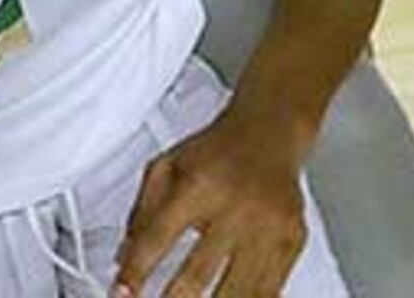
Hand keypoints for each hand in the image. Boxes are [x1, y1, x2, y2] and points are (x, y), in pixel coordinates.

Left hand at [115, 114, 311, 297]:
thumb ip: (141, 211)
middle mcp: (234, 206)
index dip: (135, 272)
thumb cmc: (216, 151)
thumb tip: (123, 256)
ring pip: (237, 289)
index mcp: (197, 185)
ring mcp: (266, 226)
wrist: (269, 131)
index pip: (157, 238)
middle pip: (197, 273)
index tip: (122, 293)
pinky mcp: (291, 239)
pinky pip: (270, 287)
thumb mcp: (167, 166)